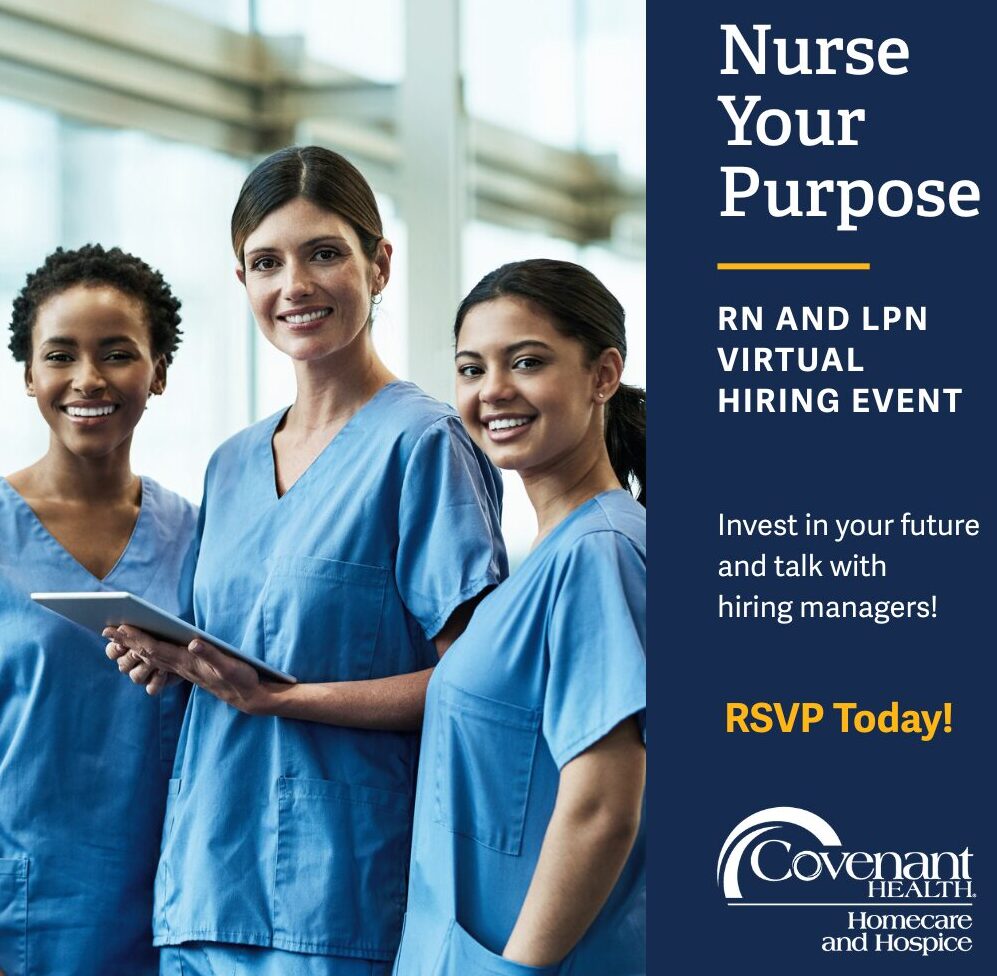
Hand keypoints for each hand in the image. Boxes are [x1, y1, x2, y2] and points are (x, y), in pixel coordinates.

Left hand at [104, 626, 264, 713]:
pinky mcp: (190, 671)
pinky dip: (149, 653)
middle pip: (148, 653)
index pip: (156, 649)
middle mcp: (182, 667)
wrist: (248, 698)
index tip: (120, 628)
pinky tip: (144, 650)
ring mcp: (184, 671)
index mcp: (187, 663)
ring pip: (153, 658)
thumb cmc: (241, 680)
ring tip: (118, 638)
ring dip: (134, 647)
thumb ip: (211, 654)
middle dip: (127, 642)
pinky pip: (163, 662)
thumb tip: (193, 643)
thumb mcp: (230, 665)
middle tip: (106, 630)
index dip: (137, 638)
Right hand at [104, 631, 177, 695]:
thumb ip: (138, 627)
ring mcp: (143, 675)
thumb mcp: (155, 624)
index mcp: (124, 648)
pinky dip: (157, 681)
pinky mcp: (156, 684)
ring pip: (136, 677)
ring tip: (154, 661)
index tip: (121, 645)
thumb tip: (121, 628)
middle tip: (137, 652)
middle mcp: (131, 664)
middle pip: (123, 665)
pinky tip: (164, 671)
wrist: (185, 645)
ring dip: (144, 669)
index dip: (114, 649)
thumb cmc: (167, 631)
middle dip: (130, 658)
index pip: (112, 651)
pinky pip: (152, 688)